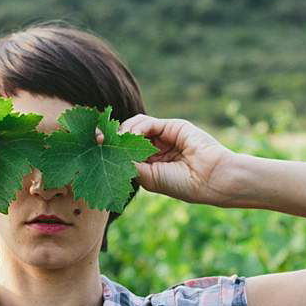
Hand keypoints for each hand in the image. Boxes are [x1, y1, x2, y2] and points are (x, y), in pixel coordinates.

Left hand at [98, 114, 235, 204]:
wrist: (210, 178)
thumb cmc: (181, 184)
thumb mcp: (148, 177)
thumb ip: (129, 162)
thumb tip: (108, 149)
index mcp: (150, 163)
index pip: (126, 151)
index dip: (111, 148)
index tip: (94, 146)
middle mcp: (155, 149)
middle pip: (127, 137)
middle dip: (112, 138)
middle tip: (98, 140)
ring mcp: (163, 136)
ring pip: (134, 127)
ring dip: (123, 133)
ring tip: (117, 142)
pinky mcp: (171, 126)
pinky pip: (146, 122)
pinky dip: (135, 128)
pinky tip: (131, 136)